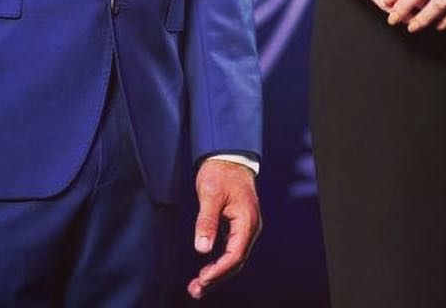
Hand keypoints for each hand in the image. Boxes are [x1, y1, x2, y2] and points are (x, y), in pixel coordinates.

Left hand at [187, 159, 260, 299]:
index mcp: (247, 221)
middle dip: (216, 278)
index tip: (201, 279)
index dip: (219, 270)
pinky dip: (220, 262)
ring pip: (234, 257)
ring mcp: (246, 227)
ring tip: (197, 286)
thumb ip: (207, 221)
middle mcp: (250, 227)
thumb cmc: (220, 172)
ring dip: (217, 273)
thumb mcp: (210, 194)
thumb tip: (202, 249)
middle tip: (195, 290)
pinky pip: (232, 249)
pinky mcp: (239, 225)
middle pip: (236, 261)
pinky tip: (207, 269)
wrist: (228, 156)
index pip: (235, 255)